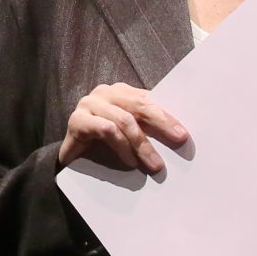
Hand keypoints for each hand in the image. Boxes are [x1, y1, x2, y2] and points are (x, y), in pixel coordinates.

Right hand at [59, 83, 190, 174]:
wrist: (72, 158)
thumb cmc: (104, 144)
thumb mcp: (130, 132)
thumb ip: (147, 126)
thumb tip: (178, 134)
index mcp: (120, 91)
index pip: (148, 99)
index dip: (167, 115)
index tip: (184, 134)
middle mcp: (104, 93)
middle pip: (138, 105)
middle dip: (161, 123)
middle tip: (178, 140)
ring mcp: (88, 104)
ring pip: (123, 120)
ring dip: (142, 144)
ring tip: (154, 163)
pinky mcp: (77, 120)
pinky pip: (106, 129)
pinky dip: (121, 146)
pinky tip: (130, 161)